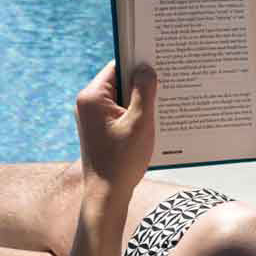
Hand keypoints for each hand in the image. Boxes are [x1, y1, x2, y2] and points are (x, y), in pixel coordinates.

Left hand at [74, 62, 157, 199]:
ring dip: (141, 99)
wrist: (107, 196)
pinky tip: (153, 119)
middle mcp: (88, 104)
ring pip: (122, 96)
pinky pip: (120, 111)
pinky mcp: (100, 129)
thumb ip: (143, 91)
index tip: (160, 59)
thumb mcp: (140, 122)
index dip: (139, 61)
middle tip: (167, 80)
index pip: (118, 65)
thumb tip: (146, 67)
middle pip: (120, 80)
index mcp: (92, 97)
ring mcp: (92, 117)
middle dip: (142, 81)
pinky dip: (136, 112)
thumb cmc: (123, 161)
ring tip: (163, 101)